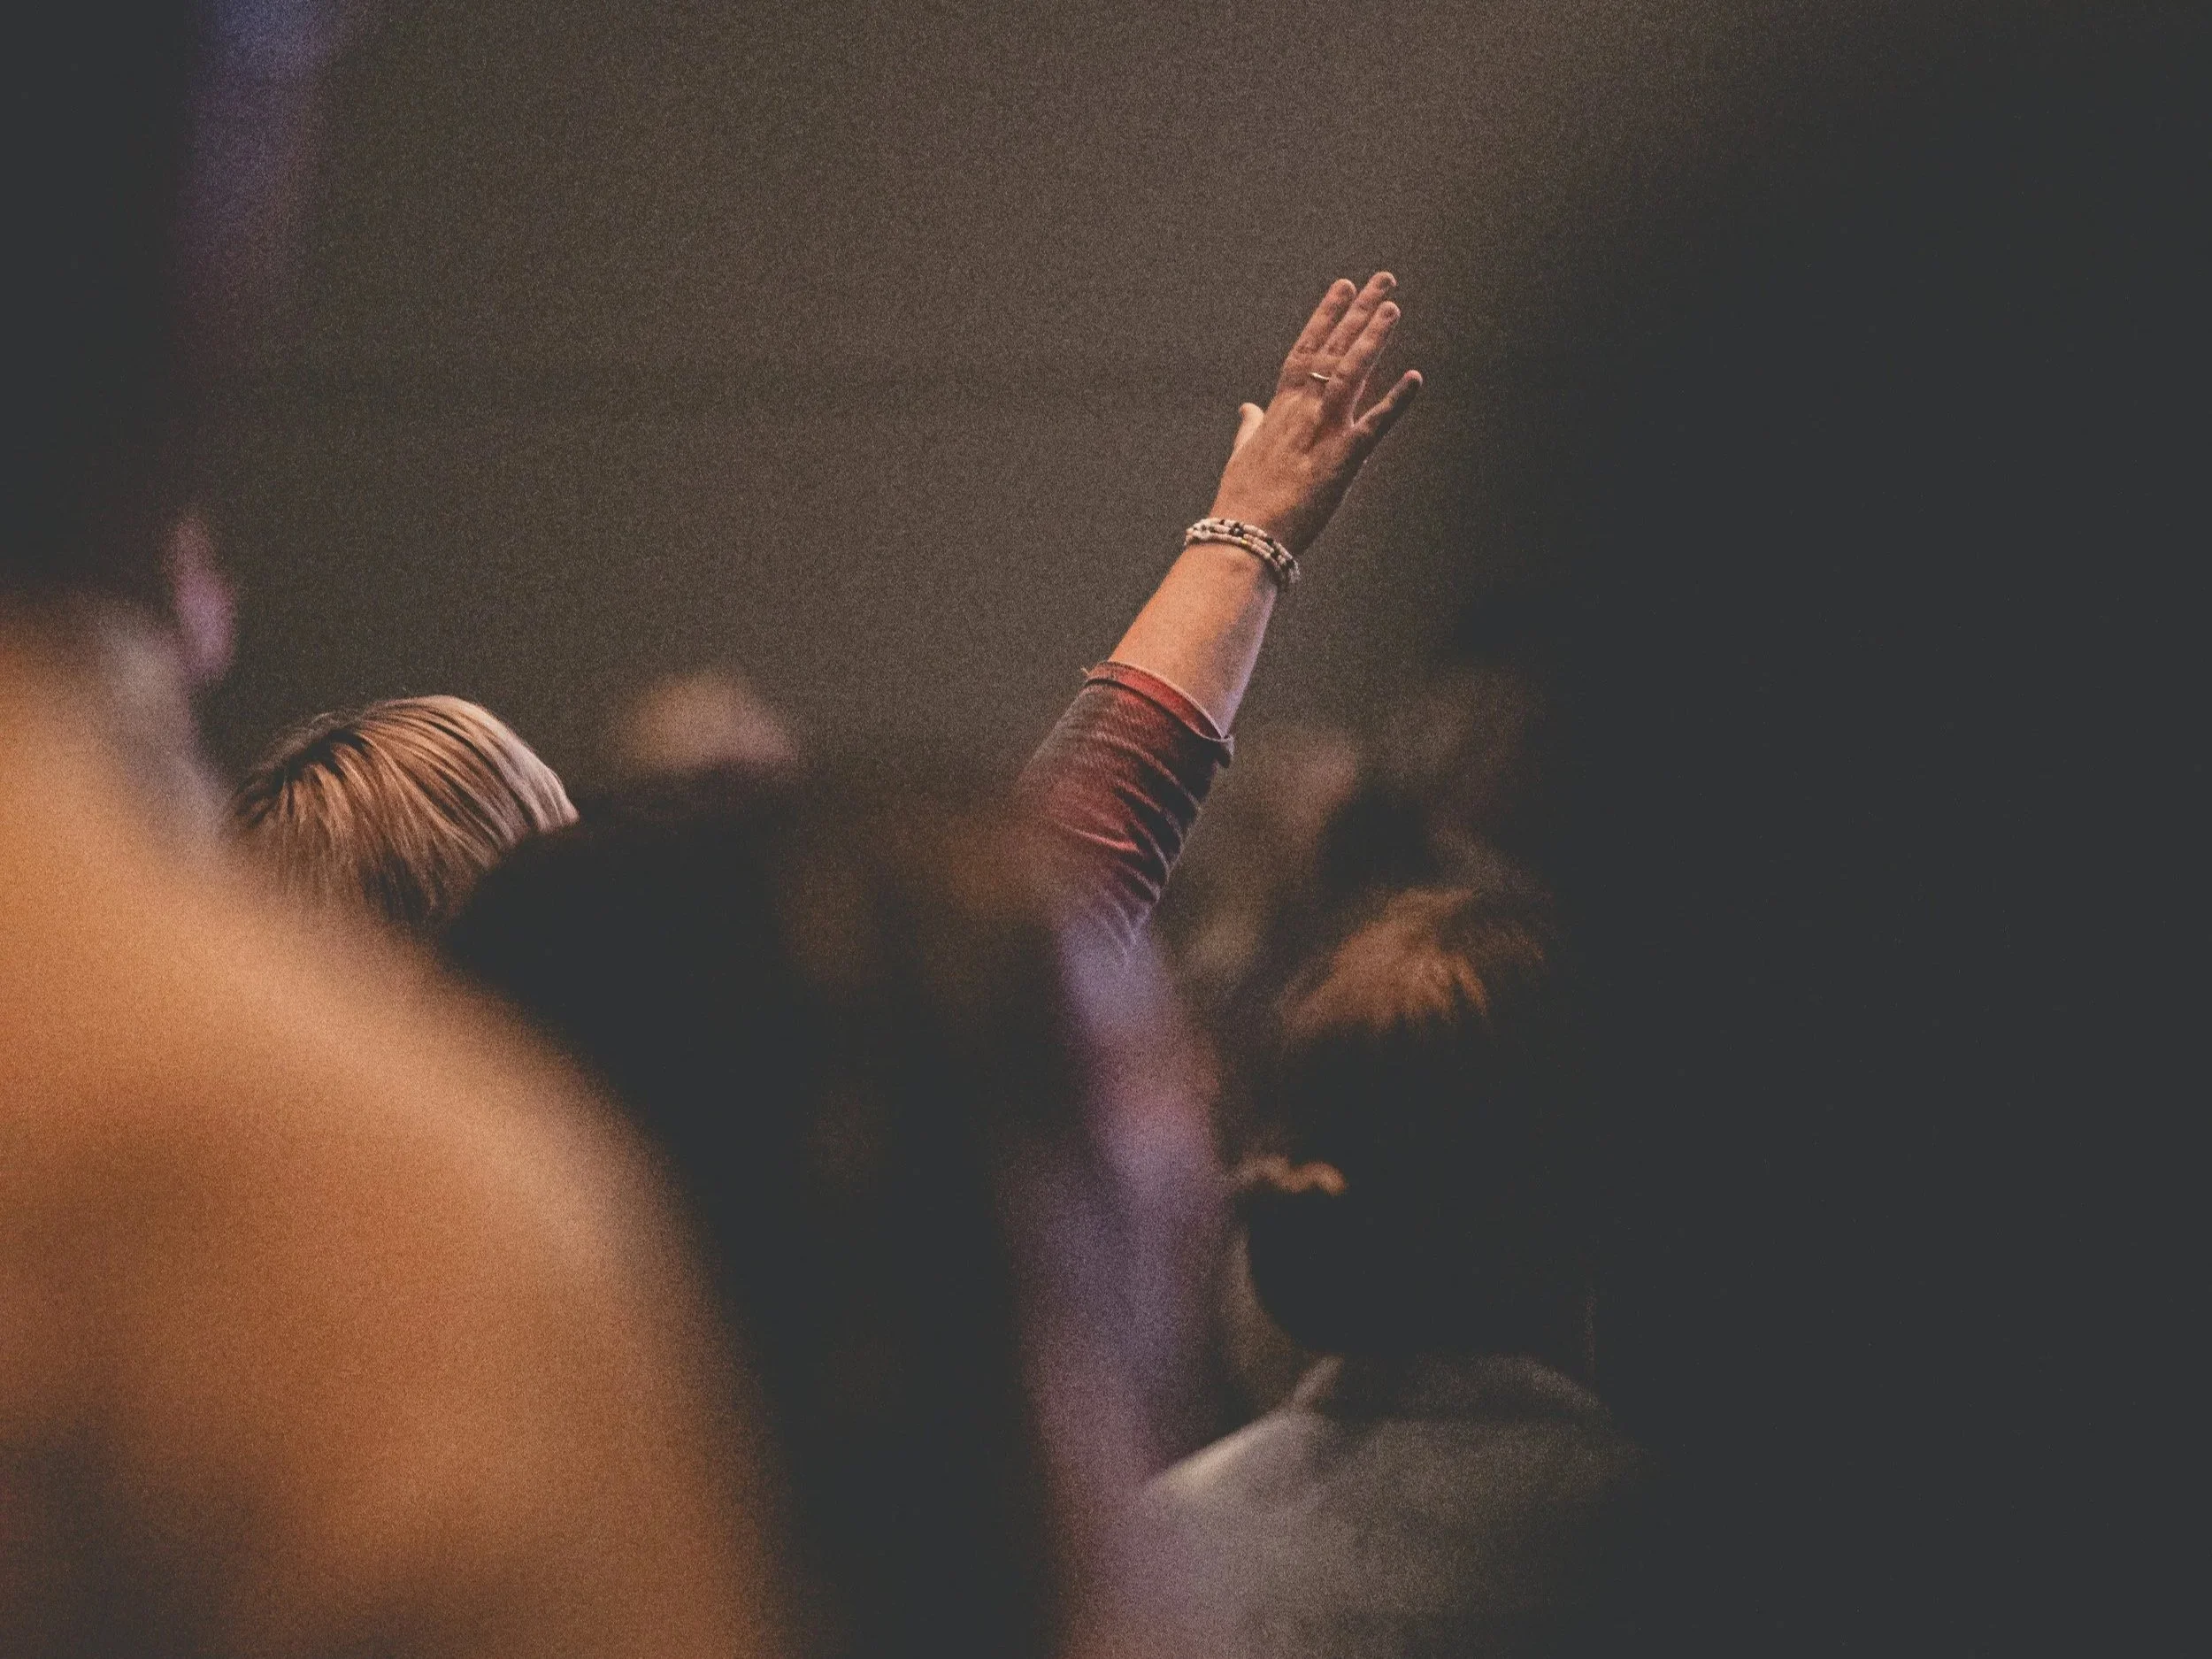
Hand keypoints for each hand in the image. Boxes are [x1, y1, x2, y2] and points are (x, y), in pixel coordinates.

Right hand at [1207, 272, 1422, 555]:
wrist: (1244, 537)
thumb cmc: (1241, 502)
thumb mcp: (1242, 456)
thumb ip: (1250, 427)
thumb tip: (1247, 408)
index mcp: (1279, 410)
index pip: (1305, 350)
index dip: (1325, 317)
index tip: (1343, 287)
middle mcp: (1301, 412)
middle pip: (1332, 350)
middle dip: (1358, 312)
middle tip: (1383, 280)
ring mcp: (1322, 432)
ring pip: (1349, 373)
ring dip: (1372, 339)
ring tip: (1393, 307)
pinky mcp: (1342, 460)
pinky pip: (1375, 425)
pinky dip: (1397, 401)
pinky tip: (1416, 378)